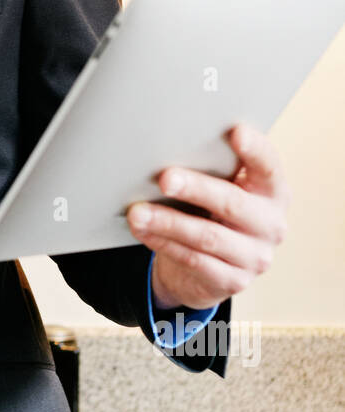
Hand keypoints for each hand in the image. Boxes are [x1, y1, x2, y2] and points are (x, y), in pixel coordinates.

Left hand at [126, 123, 290, 312]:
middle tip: (164, 177)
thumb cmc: (212, 213)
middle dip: (196, 188)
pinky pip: (193, 260)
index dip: (255, 149)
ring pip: (207, 236)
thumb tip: (168, 147)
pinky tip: (143, 232)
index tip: (235, 131)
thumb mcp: (220, 190)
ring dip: (167, 222)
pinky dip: (164, 244)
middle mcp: (271, 224)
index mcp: (273, 192)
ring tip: (137, 212)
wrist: (209, 268)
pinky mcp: (233, 281)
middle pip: (233, 203)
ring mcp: (255, 257)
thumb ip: (212, 171)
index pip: (269, 166)